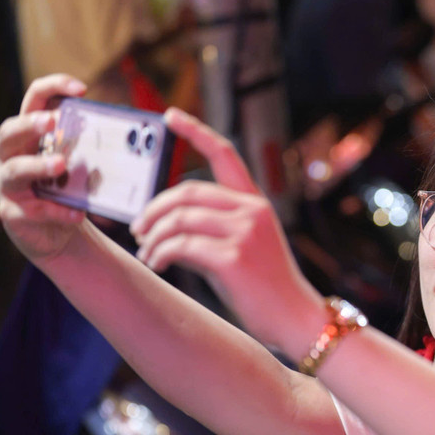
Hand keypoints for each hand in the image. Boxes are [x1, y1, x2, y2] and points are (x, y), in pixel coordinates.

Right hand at [0, 75, 88, 262]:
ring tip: (61, 165)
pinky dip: (57, 211)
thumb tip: (136, 134)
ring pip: (15, 170)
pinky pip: (34, 210)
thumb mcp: (79, 166)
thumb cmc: (68, 190)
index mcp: (29, 136)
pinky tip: (78, 213)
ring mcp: (8, 185)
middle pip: (9, 131)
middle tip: (52, 121)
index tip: (82, 88)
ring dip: (38, 165)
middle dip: (30, 124)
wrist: (56, 233)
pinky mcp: (14, 213)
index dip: (53, 87)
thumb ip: (94, 149)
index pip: (34, 100)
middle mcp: (11, 156)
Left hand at [131, 108, 317, 349]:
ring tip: (147, 253)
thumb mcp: (244, 248)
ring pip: (179, 219)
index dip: (196, 131)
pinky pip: (181, 246)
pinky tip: (157, 264)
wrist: (296, 319)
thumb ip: (213, 229)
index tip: (171, 115)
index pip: (225, 155)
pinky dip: (160, 254)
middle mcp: (252, 211)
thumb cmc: (266, 289)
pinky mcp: (233, 258)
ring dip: (153, 237)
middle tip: (138, 229)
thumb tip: (166, 225)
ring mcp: (244, 233)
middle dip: (153, 209)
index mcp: (256, 204)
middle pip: (186, 191)